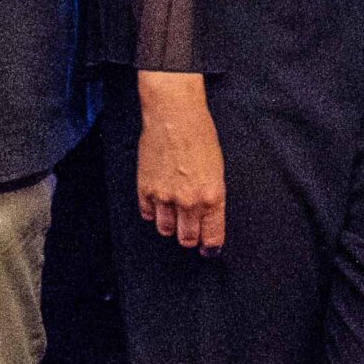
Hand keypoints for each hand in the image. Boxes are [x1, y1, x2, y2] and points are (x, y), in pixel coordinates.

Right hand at [136, 71, 225, 252]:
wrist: (174, 116)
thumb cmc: (199, 135)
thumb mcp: (217, 168)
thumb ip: (212, 195)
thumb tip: (208, 215)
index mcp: (212, 196)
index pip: (211, 236)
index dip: (210, 245)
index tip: (208, 247)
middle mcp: (189, 201)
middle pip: (187, 238)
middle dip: (190, 236)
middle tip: (190, 230)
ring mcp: (165, 197)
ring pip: (166, 229)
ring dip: (170, 225)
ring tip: (174, 213)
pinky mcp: (145, 190)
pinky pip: (148, 214)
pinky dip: (153, 211)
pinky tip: (158, 201)